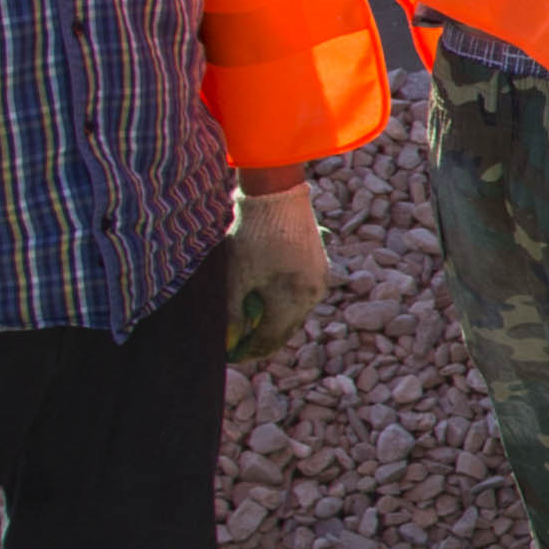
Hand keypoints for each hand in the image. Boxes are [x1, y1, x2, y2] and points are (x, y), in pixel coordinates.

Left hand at [222, 182, 332, 365]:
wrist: (278, 193)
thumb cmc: (254, 235)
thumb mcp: (236, 277)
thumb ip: (232, 314)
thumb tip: (228, 342)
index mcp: (294, 302)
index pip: (270, 342)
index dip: (247, 352)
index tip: (228, 355)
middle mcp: (313, 295)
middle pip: (285, 330)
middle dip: (260, 338)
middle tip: (235, 340)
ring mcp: (320, 279)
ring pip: (294, 312)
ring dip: (272, 319)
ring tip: (247, 317)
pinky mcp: (319, 264)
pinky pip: (300, 294)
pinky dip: (282, 301)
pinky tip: (264, 293)